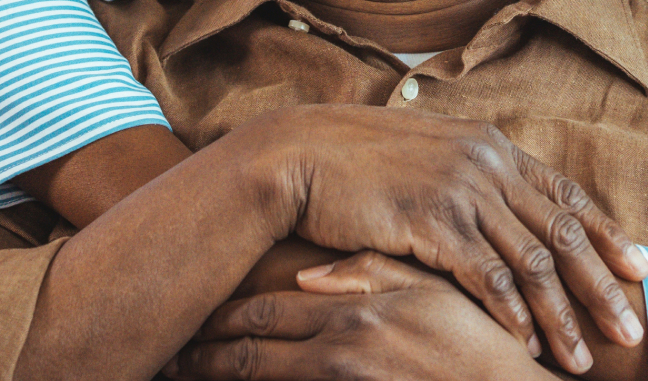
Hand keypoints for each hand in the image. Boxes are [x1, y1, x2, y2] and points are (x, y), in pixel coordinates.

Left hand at [165, 252, 549, 380]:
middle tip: (167, 357)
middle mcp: (339, 355)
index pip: (266, 318)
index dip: (220, 323)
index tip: (187, 323)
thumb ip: (370, 277)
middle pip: (251, 356)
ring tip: (184, 375)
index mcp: (354, 317)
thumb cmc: (480, 347)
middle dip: (203, 357)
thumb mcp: (431, 297)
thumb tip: (308, 278)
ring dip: (221, 379)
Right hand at [257, 105, 647, 373]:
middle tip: (632, 329)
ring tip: (582, 358)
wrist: (301, 153)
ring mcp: (461, 190)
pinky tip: (522, 346)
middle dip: (602, 285)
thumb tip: (503, 210)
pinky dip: (509, 315)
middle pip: (562, 232)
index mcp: (492, 147)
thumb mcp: (431, 159)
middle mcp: (487, 163)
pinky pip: (484, 276)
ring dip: (562, 316)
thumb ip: (473, 179)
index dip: (606, 233)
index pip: (566, 195)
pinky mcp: (431, 219)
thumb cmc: (362, 164)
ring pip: (531, 261)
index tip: (639, 268)